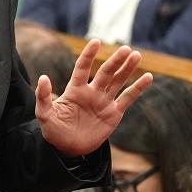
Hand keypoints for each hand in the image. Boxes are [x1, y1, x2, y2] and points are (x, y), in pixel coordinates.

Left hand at [35, 42, 152, 156]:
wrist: (67, 149)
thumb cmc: (53, 130)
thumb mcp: (44, 114)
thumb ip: (43, 97)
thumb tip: (43, 77)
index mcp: (75, 89)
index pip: (83, 67)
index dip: (89, 55)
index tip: (96, 41)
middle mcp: (91, 92)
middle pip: (105, 72)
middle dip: (115, 61)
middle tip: (126, 49)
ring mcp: (104, 102)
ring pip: (118, 81)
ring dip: (127, 69)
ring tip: (136, 55)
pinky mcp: (114, 114)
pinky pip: (128, 98)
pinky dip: (138, 88)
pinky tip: (148, 77)